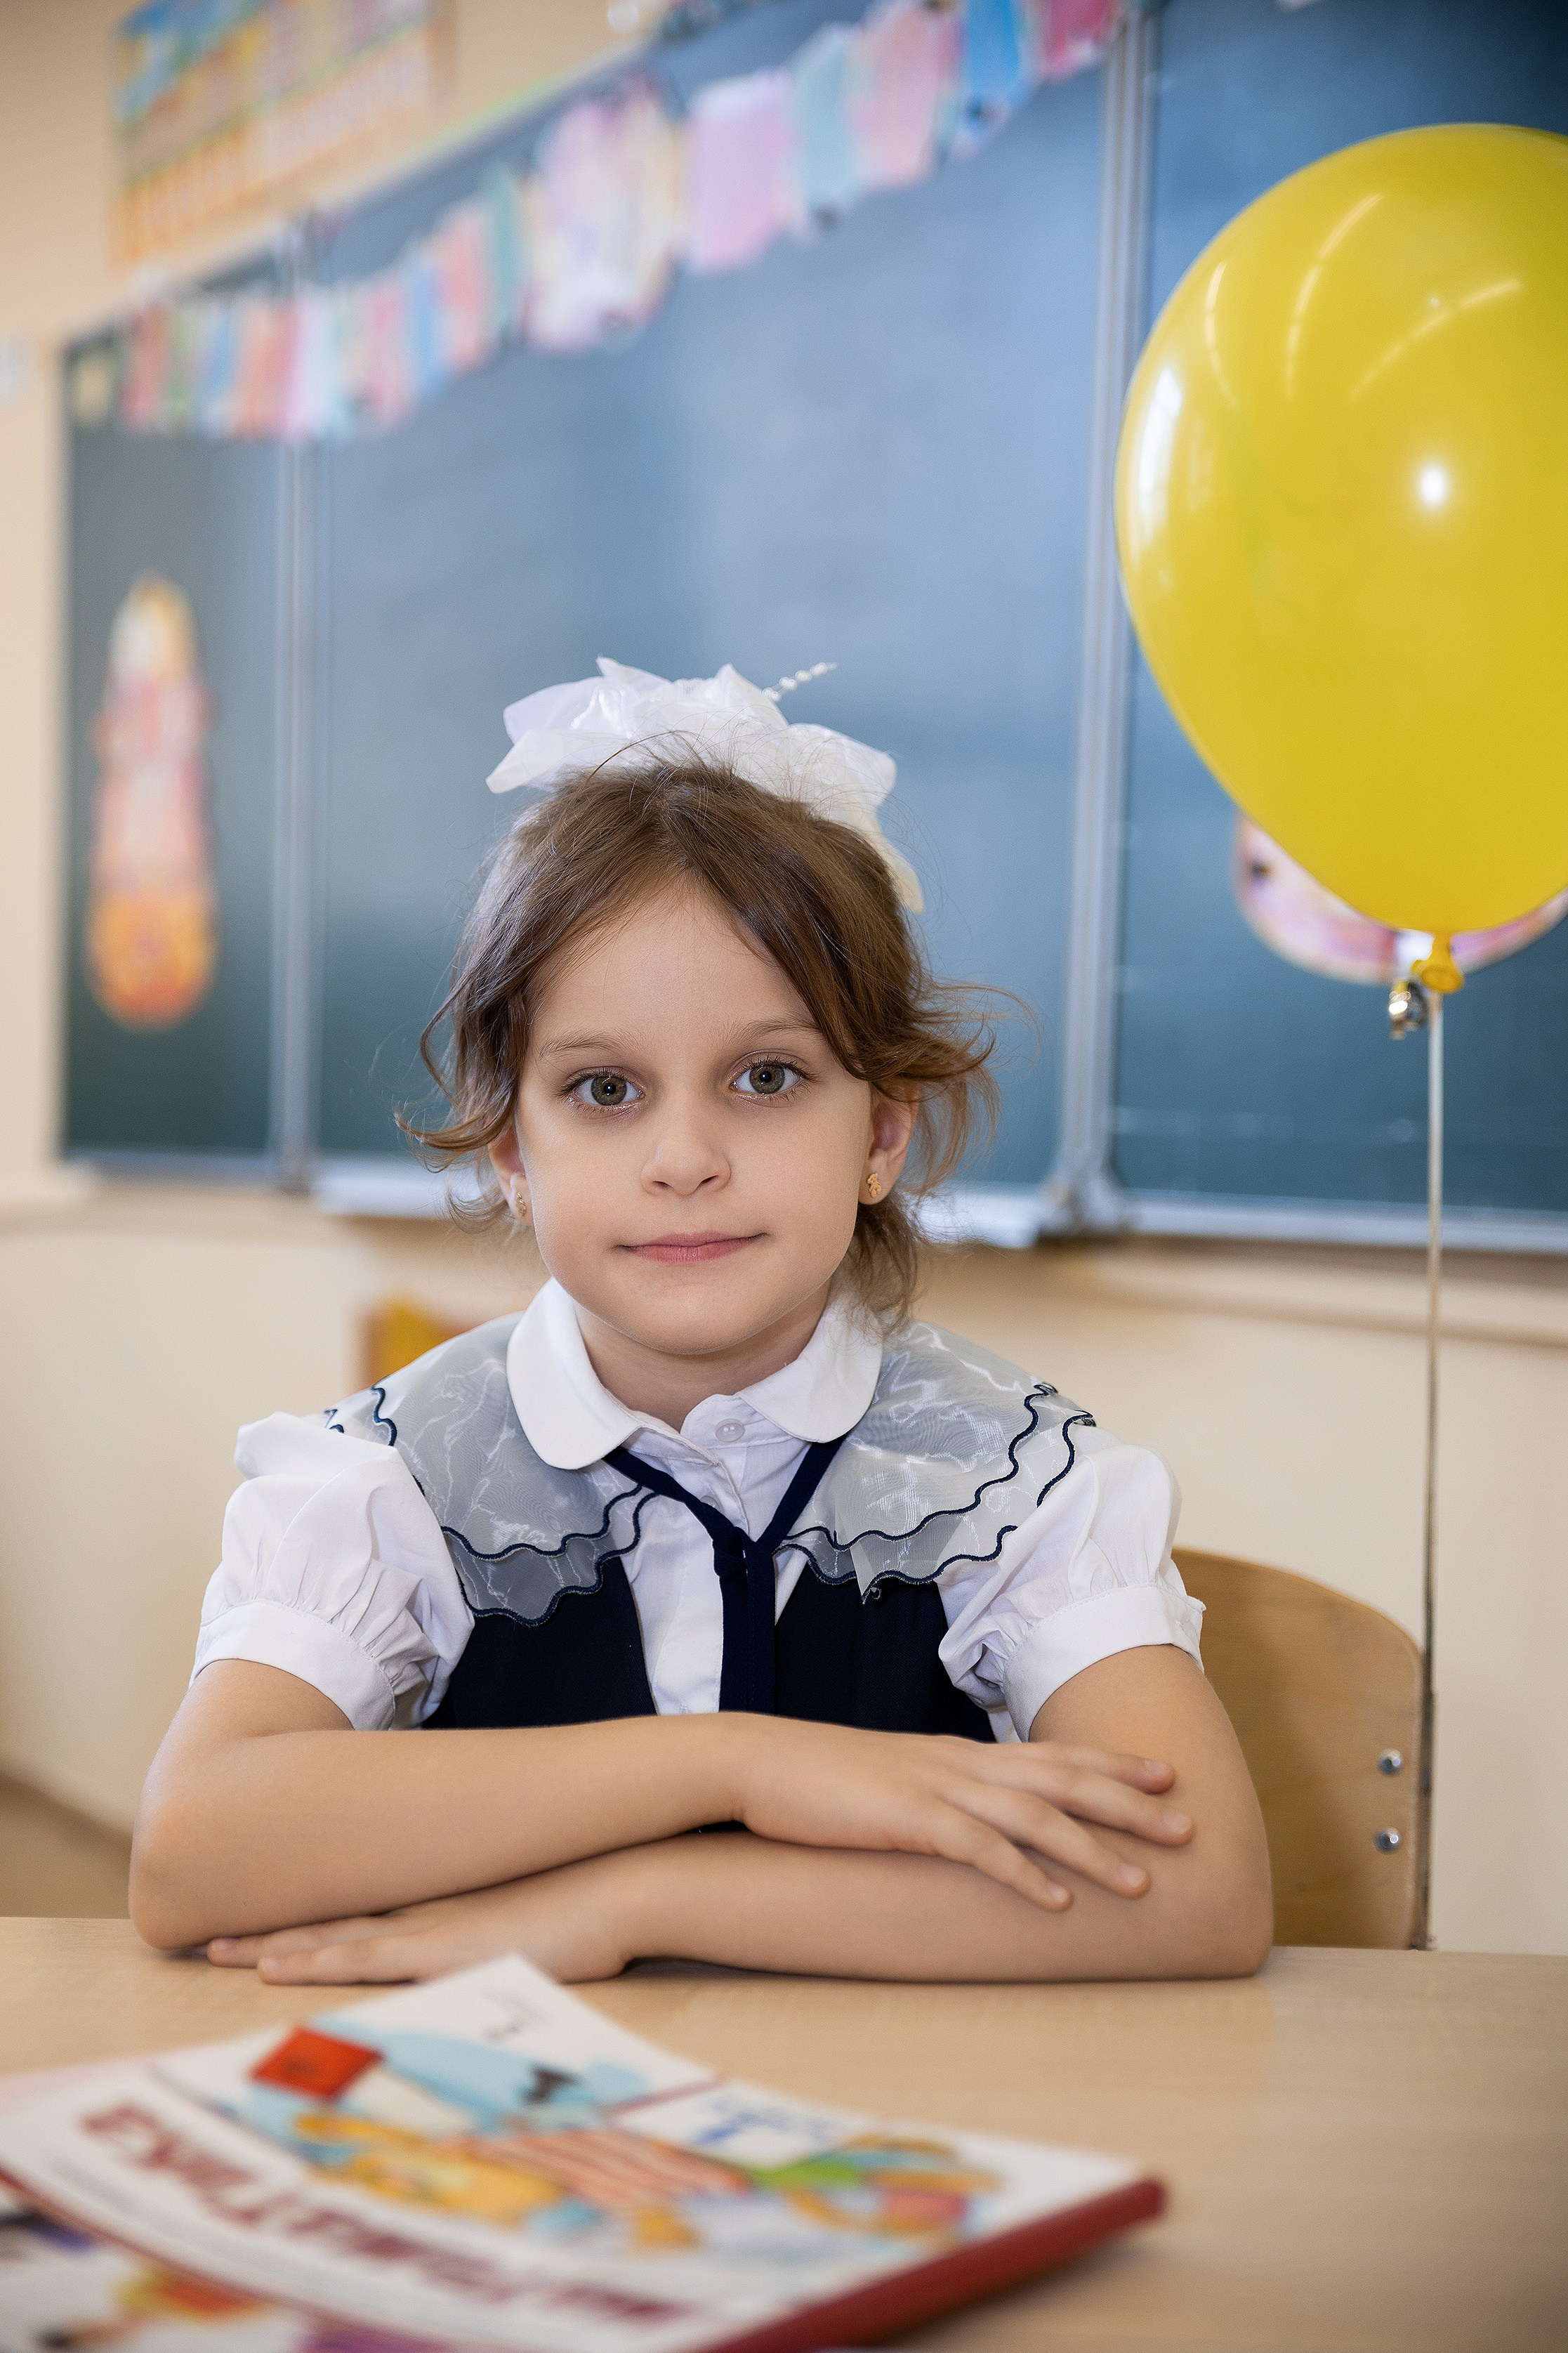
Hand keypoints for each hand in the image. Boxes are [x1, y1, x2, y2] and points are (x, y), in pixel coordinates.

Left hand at [205, 1851, 644, 1985]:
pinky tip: (276, 1968)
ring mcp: (432, 1928)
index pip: (364, 1908)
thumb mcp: (539, 1911)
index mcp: (448, 1902)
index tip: (264, 1919)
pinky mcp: (444, 1952)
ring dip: (276, 1946)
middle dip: (272, 1930)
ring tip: (218, 1951)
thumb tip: (501, 1929)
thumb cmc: (598, 1898)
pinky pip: (364, 1959)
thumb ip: (508, 1919)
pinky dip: (316, 1961)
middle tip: (211, 1936)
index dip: (311, 1916)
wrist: (628, 1883)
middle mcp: (428, 1910)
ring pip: (335, 1936)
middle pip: (334, 1918)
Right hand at [728, 1719, 1191, 1911]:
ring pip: (1035, 1815)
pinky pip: (978, 1849)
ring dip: (1093, 1849)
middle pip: (1062, 1779)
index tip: (1166, 1774)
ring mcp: (936, 1789)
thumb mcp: (895, 1780)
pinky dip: (1023, 1875)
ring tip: (1143, 1881)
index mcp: (959, 1754)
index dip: (1113, 1765)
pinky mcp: (907, 1820)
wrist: (756, 1764)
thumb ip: (940, 1793)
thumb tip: (976, 1817)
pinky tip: (1057, 1902)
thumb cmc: (821, 1780)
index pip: (1053, 1755)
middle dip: (1129, 1802)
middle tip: (1188, 1823)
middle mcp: (960, 1764)